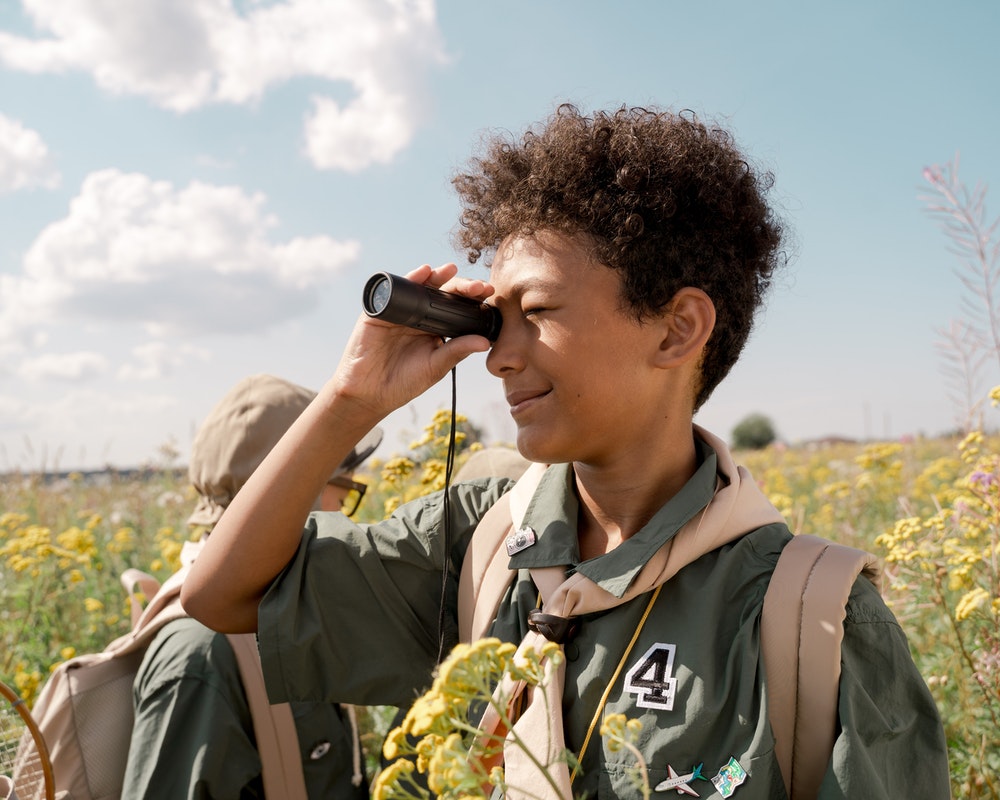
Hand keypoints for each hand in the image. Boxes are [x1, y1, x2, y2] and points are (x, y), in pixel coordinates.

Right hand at [330, 263, 493, 417]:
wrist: (370, 392)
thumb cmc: (404, 382)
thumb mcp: (436, 366)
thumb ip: (458, 350)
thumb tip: (486, 342)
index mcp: (435, 328)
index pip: (457, 308)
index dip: (472, 299)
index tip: (489, 293)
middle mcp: (419, 316)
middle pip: (443, 292)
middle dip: (461, 286)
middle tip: (477, 286)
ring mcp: (400, 310)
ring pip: (421, 286)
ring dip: (437, 275)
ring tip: (452, 270)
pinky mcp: (381, 309)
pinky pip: (396, 289)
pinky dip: (410, 279)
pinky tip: (423, 273)